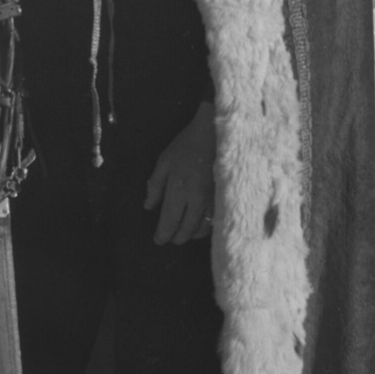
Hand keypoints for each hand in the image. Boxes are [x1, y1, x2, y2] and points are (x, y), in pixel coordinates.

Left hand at [144, 101, 215, 244]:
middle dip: (177, 237)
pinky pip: (216, 220)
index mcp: (179, 190)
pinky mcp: (226, 197)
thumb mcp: (164, 161)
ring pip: (204, 228)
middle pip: (187, 229)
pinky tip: (202, 225)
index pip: (170, 220)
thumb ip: (155, 185)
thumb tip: (148, 206)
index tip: (158, 240)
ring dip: (193, 234)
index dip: (163, 234)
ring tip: (185, 234)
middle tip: (171, 239)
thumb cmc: (187, 145)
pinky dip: (207, 226)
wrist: (217, 133)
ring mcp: (214, 200)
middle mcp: (197, 200)